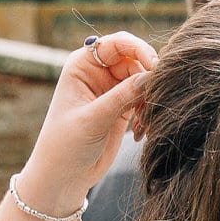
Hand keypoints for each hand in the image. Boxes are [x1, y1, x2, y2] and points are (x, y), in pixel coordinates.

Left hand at [17, 32, 156, 215]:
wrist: (64, 176)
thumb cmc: (66, 145)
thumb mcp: (93, 118)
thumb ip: (121, 96)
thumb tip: (151, 76)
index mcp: (83, 65)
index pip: (117, 43)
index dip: (138, 48)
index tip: (154, 66)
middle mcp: (98, 73)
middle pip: (135, 59)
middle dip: (148, 76)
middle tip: (155, 97)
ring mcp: (111, 90)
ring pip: (143, 80)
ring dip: (149, 97)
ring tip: (144, 120)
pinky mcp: (122, 109)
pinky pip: (144, 100)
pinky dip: (148, 111)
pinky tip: (141, 130)